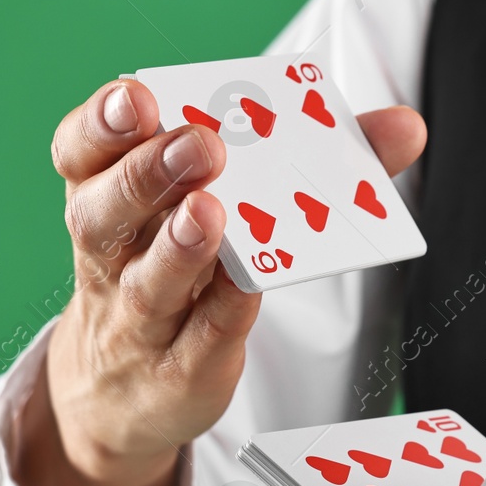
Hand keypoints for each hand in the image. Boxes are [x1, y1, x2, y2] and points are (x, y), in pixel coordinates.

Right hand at [16, 79, 426, 485]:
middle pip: (106, 211)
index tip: (137, 95)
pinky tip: (250, 286)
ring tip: (210, 213)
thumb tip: (404, 126)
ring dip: (179, 246)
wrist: (130, 390)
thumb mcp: (225, 207)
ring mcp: (138, 319)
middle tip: (201, 146)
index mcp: (110, 196)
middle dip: (148, 172)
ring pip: (147, 282)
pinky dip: (223, 309)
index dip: (102, 123)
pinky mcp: (177, 371)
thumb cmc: (184, 270)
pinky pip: (200, 338)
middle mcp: (112, 254)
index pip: (82, 153)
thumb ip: (315, 160)